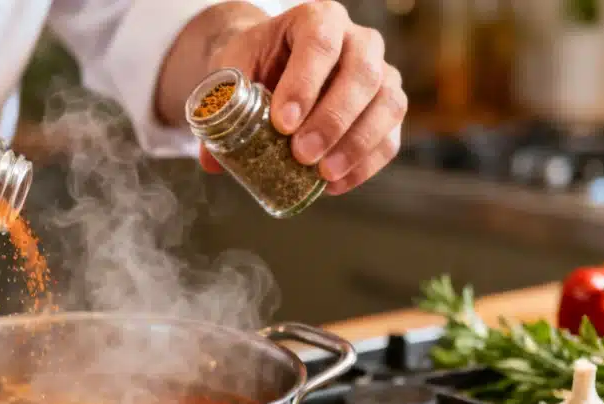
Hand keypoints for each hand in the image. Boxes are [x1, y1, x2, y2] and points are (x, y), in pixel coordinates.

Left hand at [204, 1, 405, 194]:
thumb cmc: (256, 64)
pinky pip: (390, 136)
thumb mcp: (234, 72)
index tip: (282, 123)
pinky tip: (335, 184)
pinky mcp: (388, 107)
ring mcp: (382, 72)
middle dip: (332, 119)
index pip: (320, 43)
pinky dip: (366, 164)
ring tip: (323, 174)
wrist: (275, 65)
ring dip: (356, 144)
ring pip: (388, 103)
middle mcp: (359, 40)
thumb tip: (212, 162)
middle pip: (362, 73)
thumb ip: (223, 110)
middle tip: (302, 155)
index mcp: (319, 19)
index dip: (304, 83)